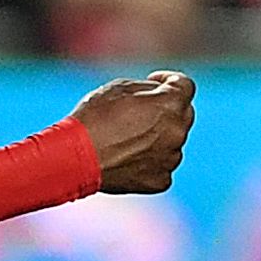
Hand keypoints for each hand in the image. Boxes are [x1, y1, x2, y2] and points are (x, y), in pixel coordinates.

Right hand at [72, 70, 195, 190]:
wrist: (75, 157)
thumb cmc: (94, 117)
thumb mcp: (119, 87)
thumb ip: (148, 88)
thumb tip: (159, 93)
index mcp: (171, 103)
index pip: (185, 85)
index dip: (170, 80)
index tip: (156, 83)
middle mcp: (178, 131)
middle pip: (183, 114)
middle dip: (167, 109)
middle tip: (141, 111)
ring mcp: (171, 158)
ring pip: (173, 142)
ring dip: (159, 136)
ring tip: (128, 138)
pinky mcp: (160, 180)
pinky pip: (162, 166)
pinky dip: (150, 161)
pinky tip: (128, 157)